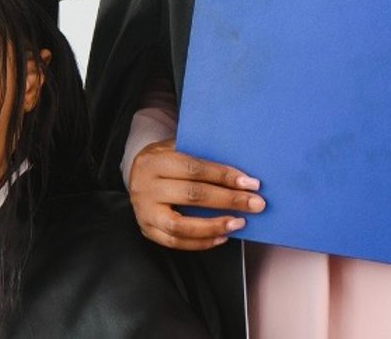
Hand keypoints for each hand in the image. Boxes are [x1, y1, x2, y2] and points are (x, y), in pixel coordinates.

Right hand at [127, 140, 264, 251]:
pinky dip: (201, 242)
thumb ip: (200, 156)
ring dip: (214, 225)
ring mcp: (145, 212)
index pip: (194, 169)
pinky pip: (176, 242)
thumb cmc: (163, 160)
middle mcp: (146, 187)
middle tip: (255, 204)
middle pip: (192, 195)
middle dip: (228, 200)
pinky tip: (222, 236)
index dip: (224, 176)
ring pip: (181, 225)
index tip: (250, 183)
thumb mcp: (175, 148)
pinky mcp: (148, 230)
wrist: (135, 175)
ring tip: (239, 223)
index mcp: (154, 161)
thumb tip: (238, 173)